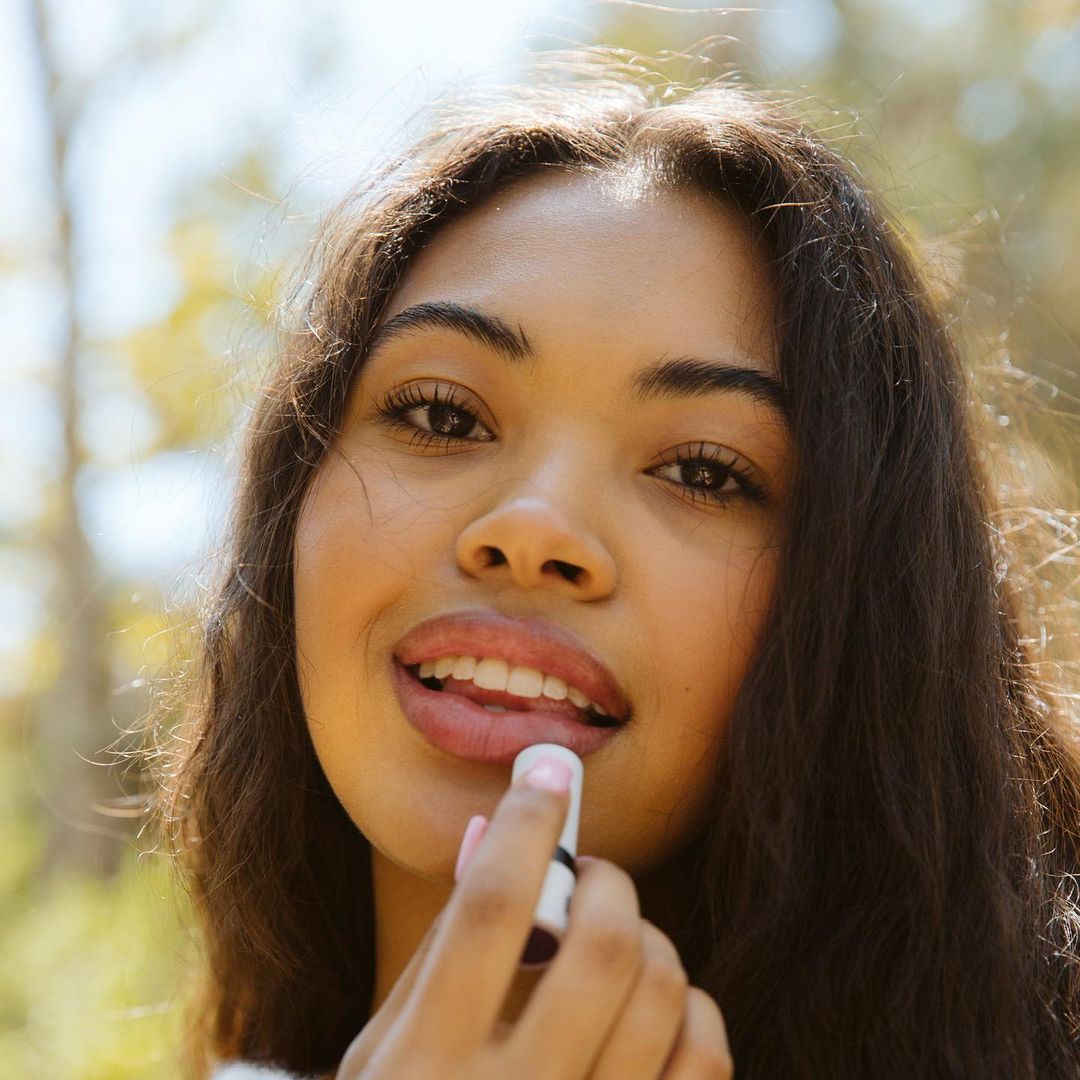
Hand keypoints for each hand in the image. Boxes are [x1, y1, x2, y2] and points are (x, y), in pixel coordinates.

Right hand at [335, 761, 733, 1078]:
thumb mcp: (388, 1047)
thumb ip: (443, 944)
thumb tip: (495, 831)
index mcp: (424, 1068)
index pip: (490, 908)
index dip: (527, 822)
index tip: (548, 770)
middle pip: (604, 947)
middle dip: (607, 882)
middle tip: (588, 879)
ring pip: (667, 993)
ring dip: (648, 940)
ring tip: (613, 946)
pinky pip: (706, 1060)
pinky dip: (691, 1010)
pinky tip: (653, 1011)